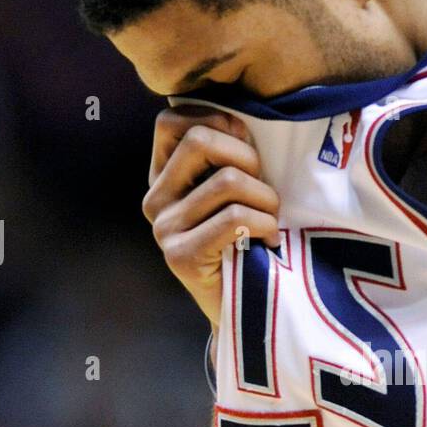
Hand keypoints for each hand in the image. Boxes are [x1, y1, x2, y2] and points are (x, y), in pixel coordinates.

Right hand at [142, 105, 279, 327]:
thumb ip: (228, 154)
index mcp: (163, 176)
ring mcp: (164, 229)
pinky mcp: (180, 257)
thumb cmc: (249, 240)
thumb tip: (241, 119)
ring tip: (271, 221)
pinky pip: (234, 218)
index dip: (217, 123)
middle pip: (200, 141)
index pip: (171, 121)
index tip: (245, 148)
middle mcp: (155, 200)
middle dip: (248, 159)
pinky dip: (265, 226)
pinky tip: (269, 242)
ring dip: (266, 200)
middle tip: (263, 191)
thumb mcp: (236, 188)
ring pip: (227, 181)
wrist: (245, 307)